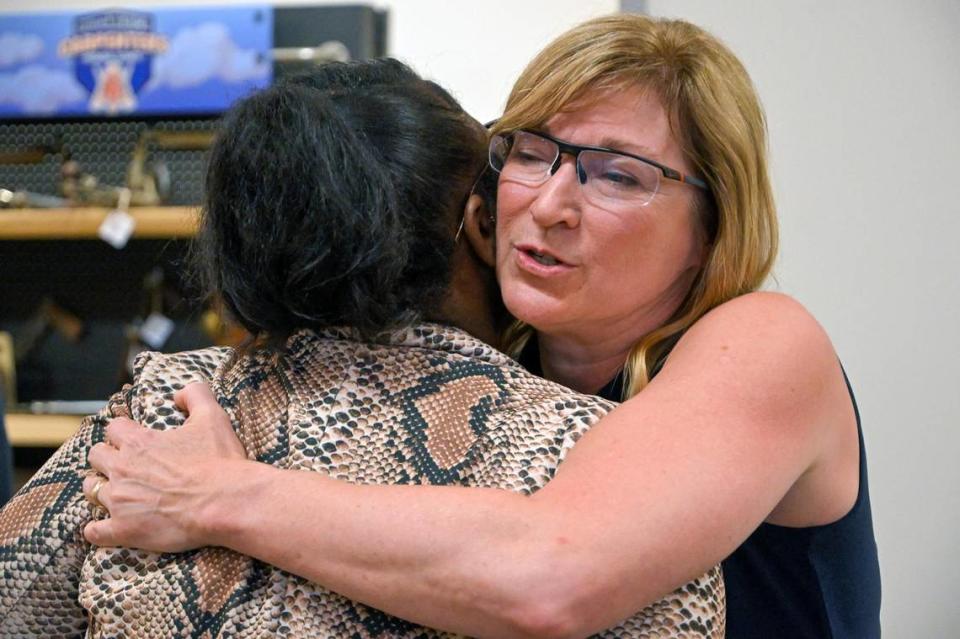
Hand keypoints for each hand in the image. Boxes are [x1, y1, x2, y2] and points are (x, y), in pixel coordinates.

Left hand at [83, 383, 246, 551]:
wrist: (226, 503)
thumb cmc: (220, 461)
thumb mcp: (213, 417)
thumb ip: (195, 395)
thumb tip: (179, 393)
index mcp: (139, 442)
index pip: (114, 428)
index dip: (123, 432)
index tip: (132, 438)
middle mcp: (122, 469)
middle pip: (96, 457)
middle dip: (106, 458)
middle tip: (123, 465)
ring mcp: (120, 502)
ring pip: (91, 490)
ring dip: (100, 490)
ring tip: (115, 494)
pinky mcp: (124, 530)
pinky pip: (95, 531)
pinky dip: (98, 530)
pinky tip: (105, 528)